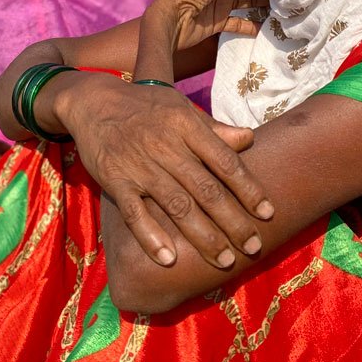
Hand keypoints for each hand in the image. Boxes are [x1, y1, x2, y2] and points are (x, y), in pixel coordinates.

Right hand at [58, 73, 273, 269]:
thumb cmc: (145, 105)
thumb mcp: (180, 106)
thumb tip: (249, 139)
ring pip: (176, 205)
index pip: (225, 162)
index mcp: (186, 126)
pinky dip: (151, 237)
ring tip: (224, 260)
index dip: (248, 189)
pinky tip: (168, 259)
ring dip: (202, 236)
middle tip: (253, 247)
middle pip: (205, 189)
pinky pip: (135, 213)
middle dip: (232, 221)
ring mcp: (139, 165)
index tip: (268, 213)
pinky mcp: (115, 180)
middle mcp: (166, 146)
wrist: (93, 101)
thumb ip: (214, 129)